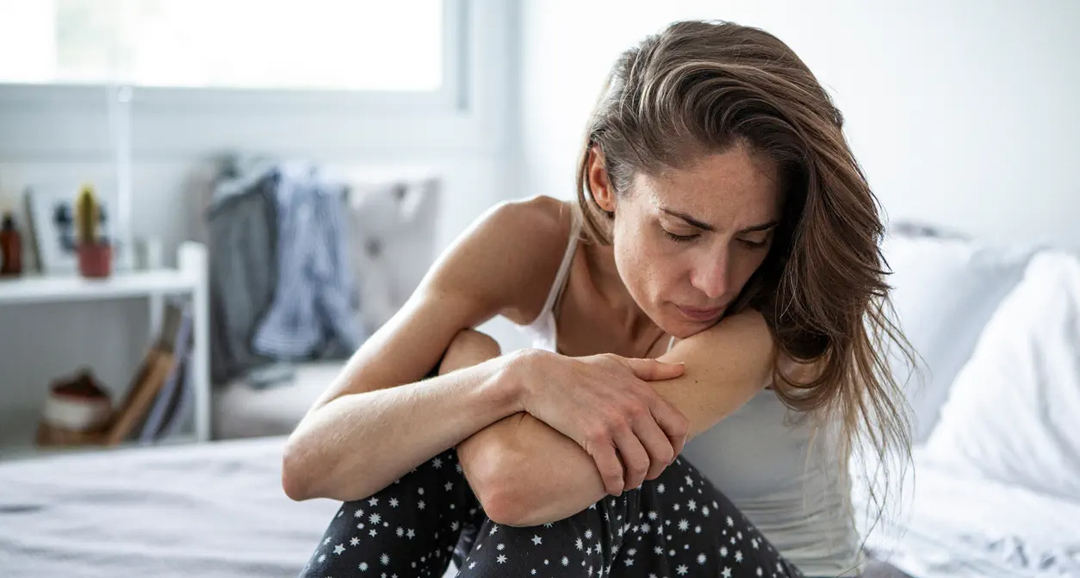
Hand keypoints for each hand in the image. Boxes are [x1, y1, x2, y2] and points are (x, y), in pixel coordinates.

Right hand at [512, 350, 689, 494]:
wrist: (541, 377)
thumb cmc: (579, 370)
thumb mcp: (618, 363)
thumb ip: (651, 369)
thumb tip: (683, 369)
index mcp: (643, 392)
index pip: (679, 427)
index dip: (677, 448)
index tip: (664, 456)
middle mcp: (634, 407)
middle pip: (663, 452)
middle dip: (657, 470)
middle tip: (644, 475)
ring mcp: (614, 422)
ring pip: (640, 465)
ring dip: (636, 481)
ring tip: (627, 483)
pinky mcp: (593, 436)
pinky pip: (613, 471)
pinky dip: (615, 485)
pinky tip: (611, 488)